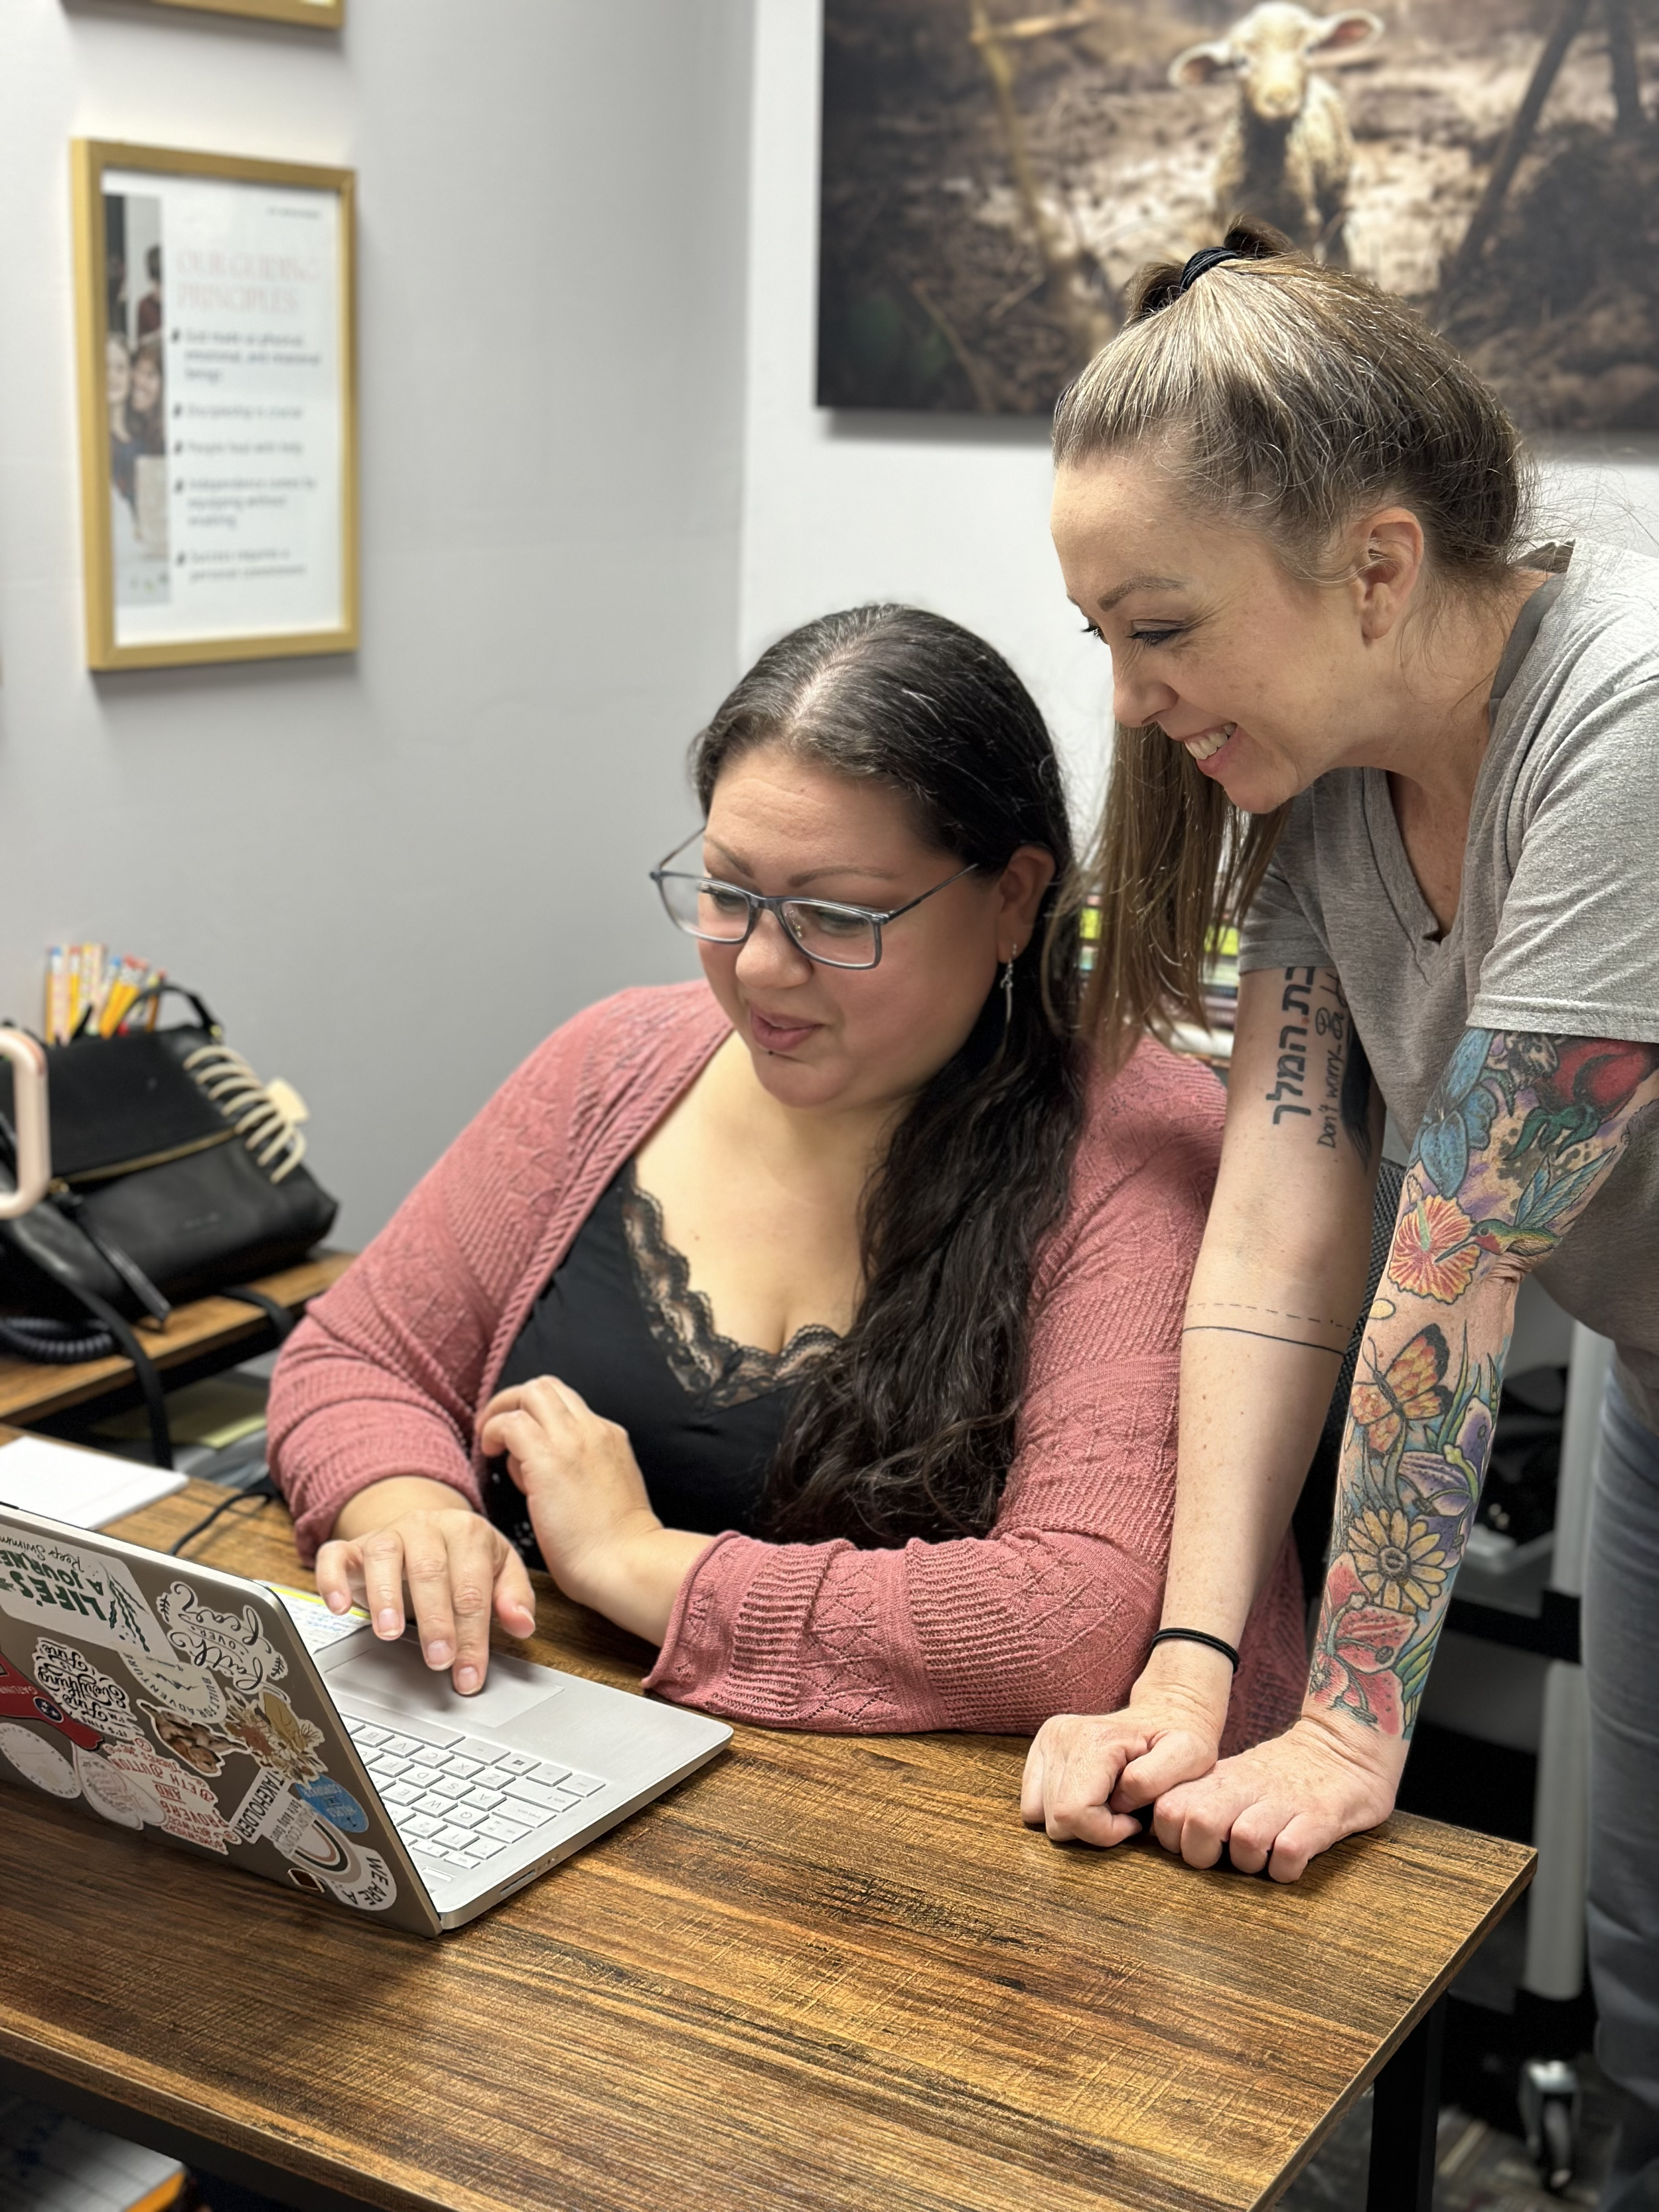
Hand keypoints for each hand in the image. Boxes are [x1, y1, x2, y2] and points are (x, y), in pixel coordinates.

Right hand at [316, 1477, 535, 1695]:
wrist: (424, 1528)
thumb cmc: (462, 1558)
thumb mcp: (498, 1569)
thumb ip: (513, 1596)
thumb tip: (523, 1625)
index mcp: (468, 1532)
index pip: (473, 1587)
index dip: (473, 1634)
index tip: (470, 1673)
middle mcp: (426, 1527)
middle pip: (431, 1571)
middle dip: (436, 1619)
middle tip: (438, 1659)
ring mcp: (387, 1534)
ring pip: (384, 1556)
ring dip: (385, 1595)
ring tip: (389, 1632)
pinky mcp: (352, 1546)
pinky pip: (335, 1555)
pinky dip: (332, 1580)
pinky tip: (340, 1607)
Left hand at [477, 1376, 712, 1641]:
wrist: (626, 1563)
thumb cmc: (615, 1547)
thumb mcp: (606, 1492)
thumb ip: (581, 1473)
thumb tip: (540, 1473)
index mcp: (609, 1438)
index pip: (568, 1405)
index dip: (540, 1416)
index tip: (523, 1446)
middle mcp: (593, 1429)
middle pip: (547, 1386)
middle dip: (516, 1401)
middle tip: (498, 1431)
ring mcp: (572, 1440)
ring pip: (531, 1392)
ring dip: (503, 1410)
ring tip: (490, 1442)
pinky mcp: (547, 1459)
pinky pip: (511, 1423)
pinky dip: (494, 1431)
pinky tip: (489, 1454)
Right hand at [1021, 1663, 1227, 1846]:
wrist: (1165, 1713)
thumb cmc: (1181, 1738)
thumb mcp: (1189, 1756)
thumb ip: (1154, 1779)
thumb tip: (1117, 1799)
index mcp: (1093, 1740)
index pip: (1073, 1814)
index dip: (1105, 1832)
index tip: (1133, 1820)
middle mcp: (1061, 1735)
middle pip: (1056, 1820)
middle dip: (1091, 1827)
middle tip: (1123, 1809)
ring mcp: (1047, 1740)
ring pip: (1040, 1815)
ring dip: (1077, 1820)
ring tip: (1108, 1800)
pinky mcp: (1040, 1747)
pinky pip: (1032, 1804)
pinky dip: (1061, 1809)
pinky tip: (1090, 1795)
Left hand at [1149, 1711, 1404, 1880]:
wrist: (1343, 1747)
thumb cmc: (1281, 1774)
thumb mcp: (1234, 1775)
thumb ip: (1201, 1796)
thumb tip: (1161, 1828)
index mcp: (1220, 1779)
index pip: (1168, 1809)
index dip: (1172, 1838)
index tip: (1192, 1846)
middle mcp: (1247, 1788)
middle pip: (1199, 1822)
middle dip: (1203, 1855)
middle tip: (1222, 1858)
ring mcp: (1283, 1802)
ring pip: (1244, 1840)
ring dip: (1249, 1863)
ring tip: (1262, 1858)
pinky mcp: (1319, 1818)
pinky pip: (1290, 1853)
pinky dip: (1285, 1869)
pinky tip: (1290, 1862)